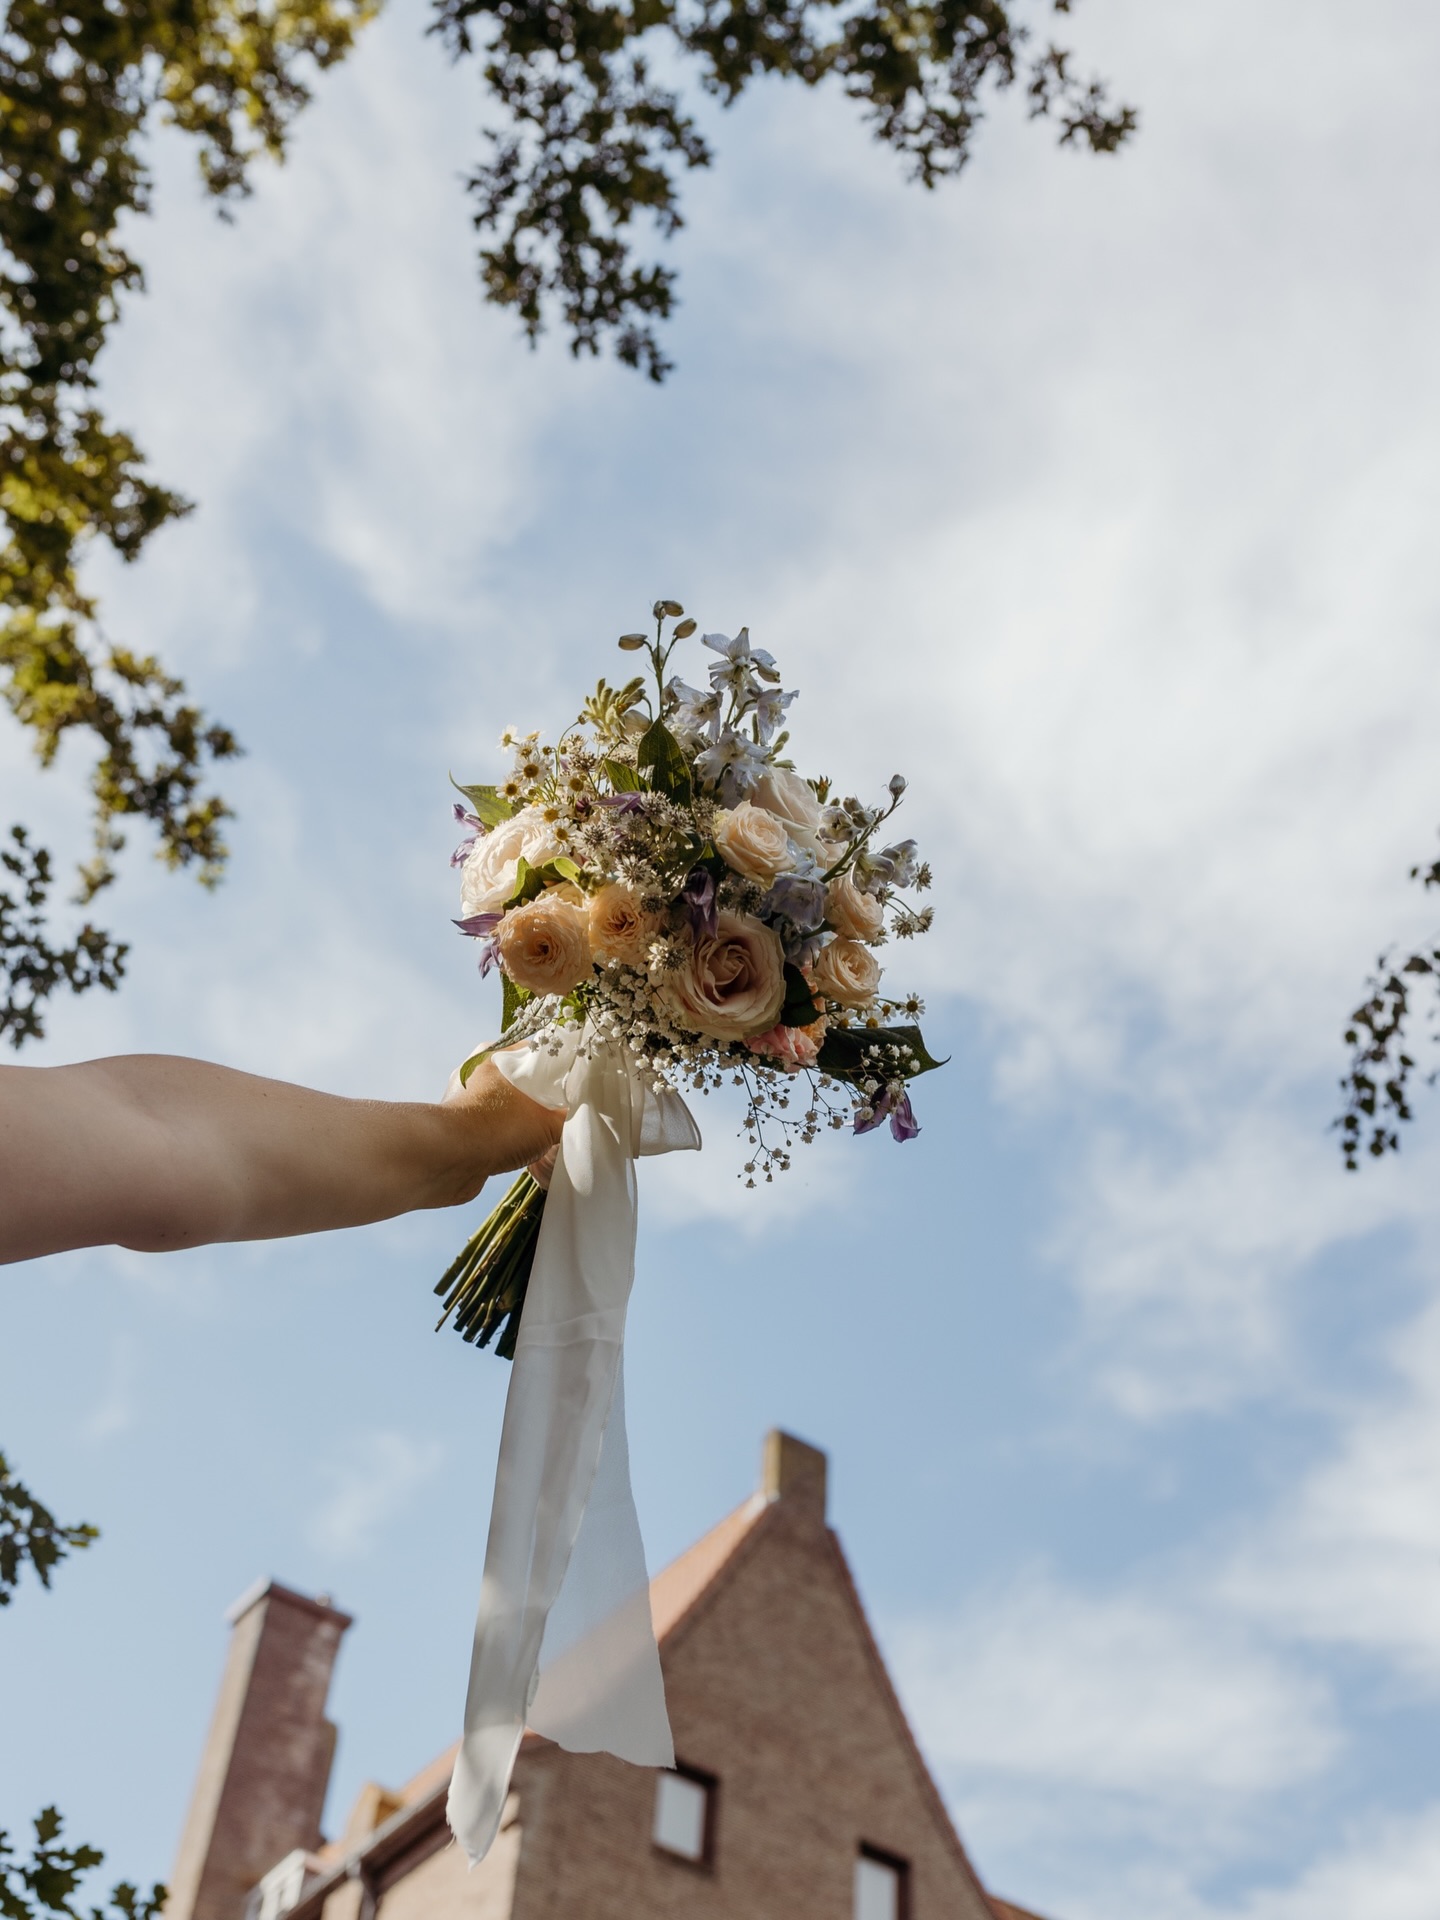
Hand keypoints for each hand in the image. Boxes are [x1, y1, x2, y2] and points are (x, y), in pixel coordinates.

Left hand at [441, 1057, 565, 1190]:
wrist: (447, 1160)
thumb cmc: (498, 1127)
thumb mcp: (548, 1121)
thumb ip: (569, 1116)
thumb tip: (583, 1117)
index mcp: (497, 1055)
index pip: (537, 1052)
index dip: (559, 1068)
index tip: (577, 1084)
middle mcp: (476, 1072)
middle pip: (521, 1080)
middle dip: (542, 1097)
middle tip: (563, 1113)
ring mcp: (463, 1099)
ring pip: (504, 1105)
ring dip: (522, 1119)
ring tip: (543, 1136)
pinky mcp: (457, 1127)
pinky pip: (490, 1127)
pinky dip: (504, 1137)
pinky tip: (519, 1151)